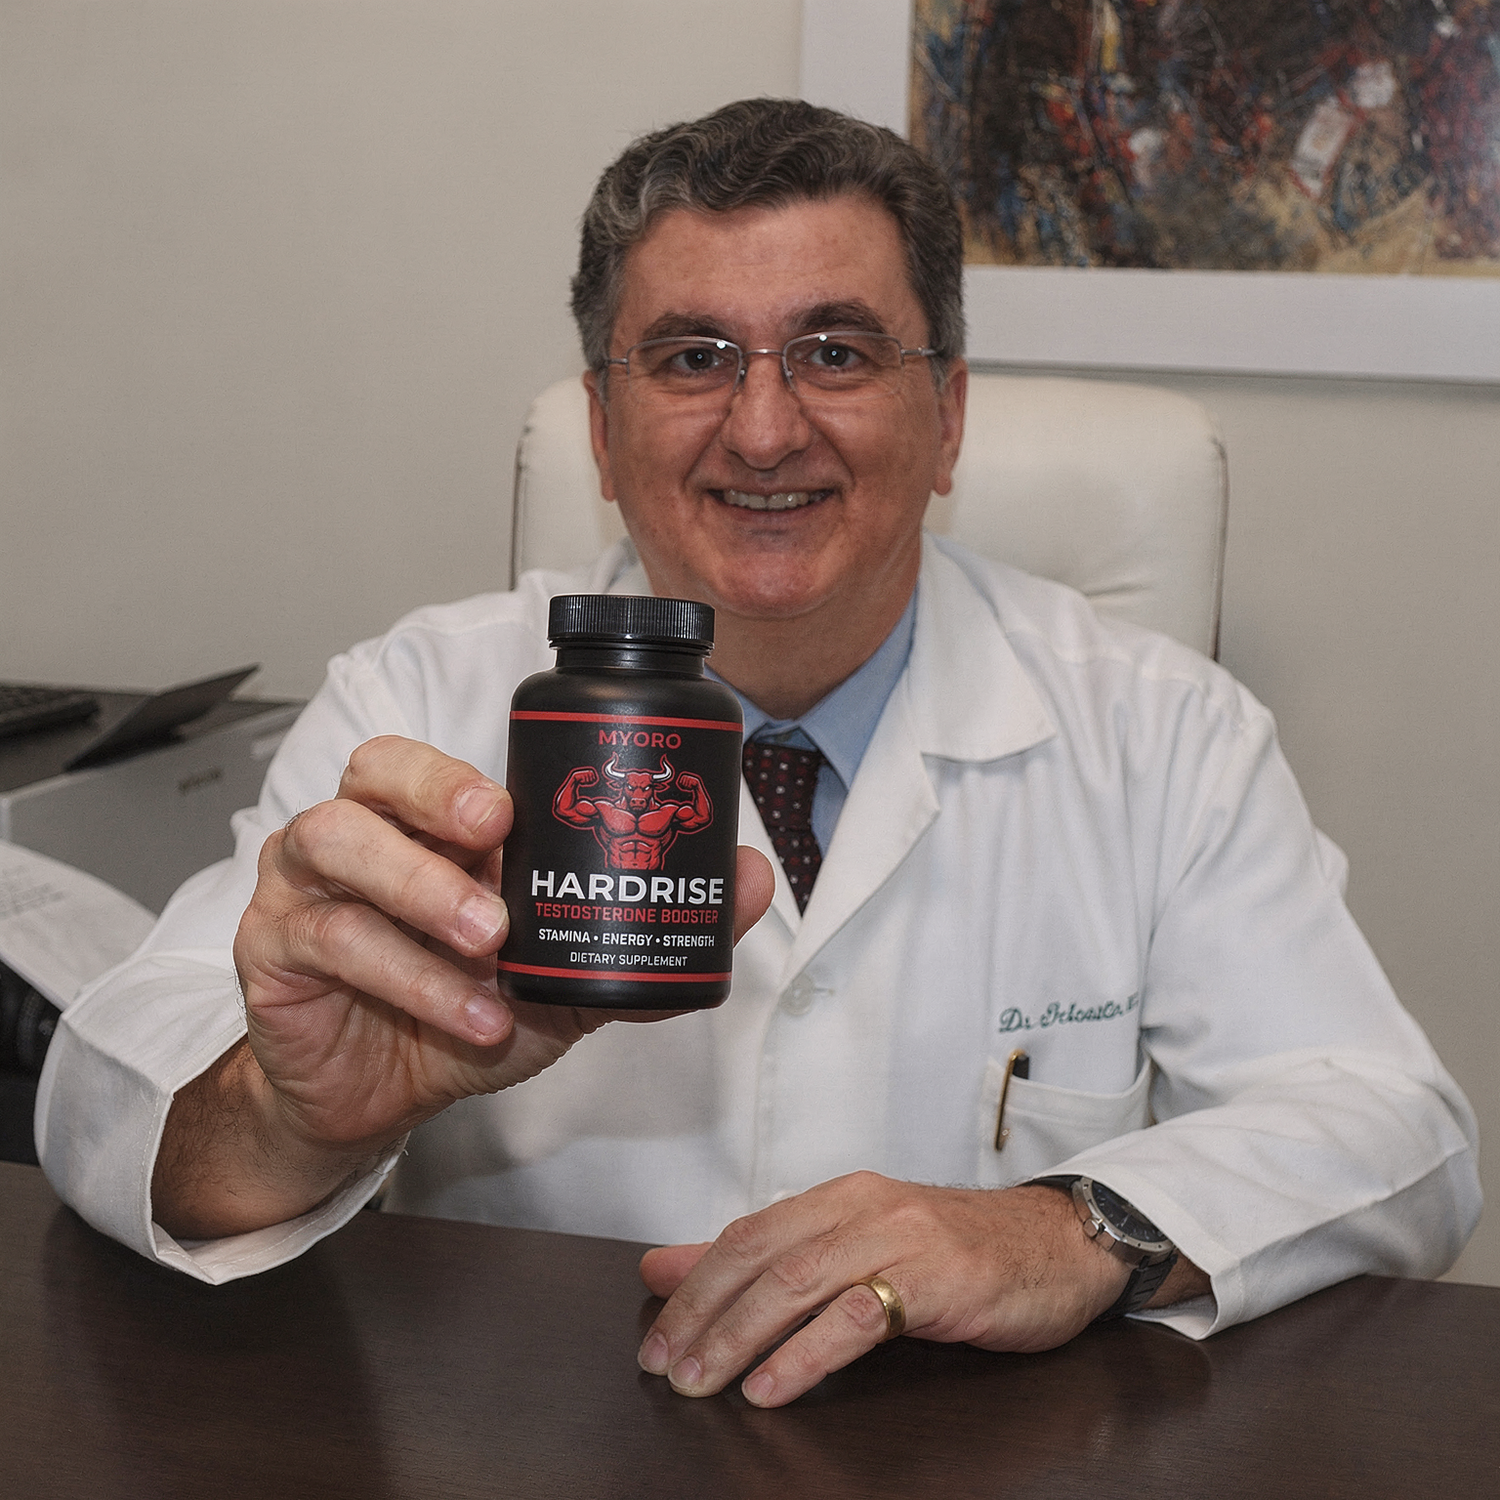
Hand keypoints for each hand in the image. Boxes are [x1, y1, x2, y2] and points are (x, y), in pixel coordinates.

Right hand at [155, 735, 772, 1235]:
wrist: (379, 1097)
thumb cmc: (460, 1009)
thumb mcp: (560, 969)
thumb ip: (643, 925)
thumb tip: (751, 878)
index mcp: (424, 825)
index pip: (428, 761)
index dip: (462, 768)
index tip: (515, 802)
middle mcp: (360, 837)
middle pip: (369, 771)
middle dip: (431, 793)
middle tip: (492, 832)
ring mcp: (306, 888)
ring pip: (336, 845)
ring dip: (420, 889)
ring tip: (489, 940)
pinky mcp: (274, 951)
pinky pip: (330, 943)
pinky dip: (409, 979)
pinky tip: (469, 1014)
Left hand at [635, 1174, 1137, 1408]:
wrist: (1059, 1244)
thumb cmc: (959, 1251)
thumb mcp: (862, 1244)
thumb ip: (769, 1256)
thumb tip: (668, 1266)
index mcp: (840, 1198)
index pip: (746, 1234)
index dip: (694, 1286)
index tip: (655, 1337)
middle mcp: (863, 1207)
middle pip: (761, 1256)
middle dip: (704, 1314)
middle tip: (665, 1367)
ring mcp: (900, 1239)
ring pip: (799, 1282)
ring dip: (741, 1336)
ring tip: (703, 1382)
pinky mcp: (937, 1279)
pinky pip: (858, 1315)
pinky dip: (807, 1353)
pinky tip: (774, 1386)